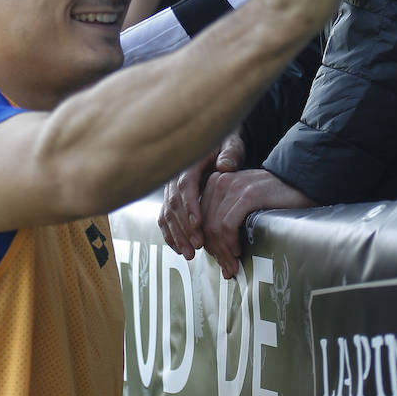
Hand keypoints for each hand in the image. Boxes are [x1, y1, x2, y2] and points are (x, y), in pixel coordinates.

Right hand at [159, 132, 244, 258]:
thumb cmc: (225, 144)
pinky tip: (178, 248)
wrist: (216, 142)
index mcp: (188, 162)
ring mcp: (170, 189)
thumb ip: (230, 154)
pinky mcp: (171, 198)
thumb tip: (224, 167)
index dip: (190, 206)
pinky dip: (170, 234)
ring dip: (177, 235)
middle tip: (198, 245)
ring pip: (167, 214)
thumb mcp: (231, 143)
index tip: (199, 224)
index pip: (185, 185)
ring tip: (189, 253)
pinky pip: (165, 217)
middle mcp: (174, 176)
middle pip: (174, 204)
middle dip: (184, 227)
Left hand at [199, 169, 316, 278]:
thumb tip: (216, 252)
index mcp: (215, 182)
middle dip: (215, 251)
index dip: (207, 243)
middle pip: (205, 224)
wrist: (301, 183)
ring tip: (233, 266)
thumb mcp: (243, 204)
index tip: (218, 260)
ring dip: (223, 252)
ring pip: (215, 227)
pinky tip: (238, 251)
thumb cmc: (273, 198)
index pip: (200, 218)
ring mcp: (234, 186)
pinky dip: (230, 243)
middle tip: (227, 268)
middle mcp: (220, 181)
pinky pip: (228, 225)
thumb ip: (226, 219)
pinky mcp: (248, 195)